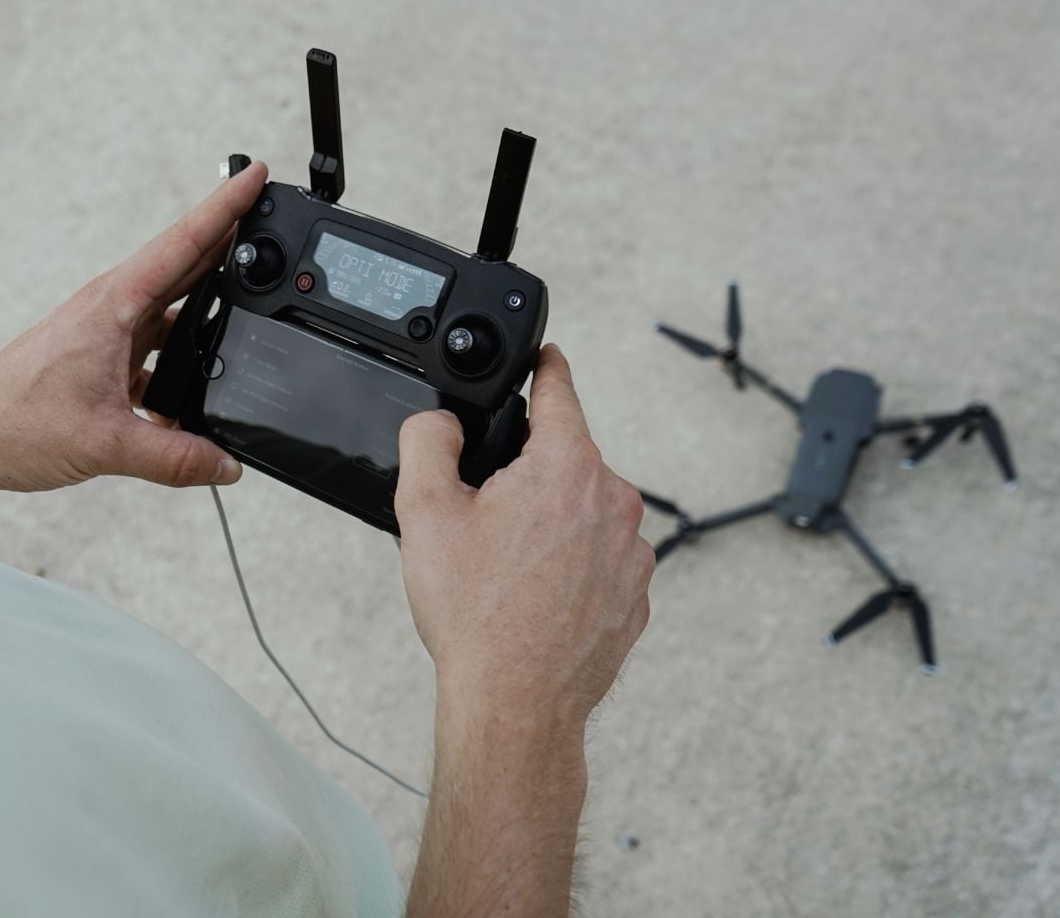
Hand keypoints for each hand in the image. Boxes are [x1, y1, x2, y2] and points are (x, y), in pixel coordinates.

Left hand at [0, 164, 264, 516]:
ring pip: (172, 308)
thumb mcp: (106, 445)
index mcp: (113, 304)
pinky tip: (200, 377)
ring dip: (208, 305)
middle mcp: (111, 307)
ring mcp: (106, 330)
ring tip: (250, 304)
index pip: (183, 243)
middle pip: (185, 265)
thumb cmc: (13, 423)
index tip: (256, 176)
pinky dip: (182, 353)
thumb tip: (226, 464)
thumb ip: (174, 458)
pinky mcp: (101, 355)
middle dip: (230, 244)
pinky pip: (156, 344)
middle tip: (272, 223)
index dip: (224, 207)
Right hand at [395, 344, 652, 726]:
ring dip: (550, 524)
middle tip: (484, 519)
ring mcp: (632, 553)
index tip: (545, 354)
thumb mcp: (424, 512)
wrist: (516, 705)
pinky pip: (599, 560)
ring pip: (583, 512)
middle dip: (528, 475)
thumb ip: (426, 441)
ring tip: (506, 571)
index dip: (545, 366)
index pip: (561, 390)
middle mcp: (613, 502)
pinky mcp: (635, 597)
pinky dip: (571, 567)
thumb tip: (440, 421)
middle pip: (566, 459)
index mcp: (567, 467)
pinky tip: (533, 598)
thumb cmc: (476, 616)